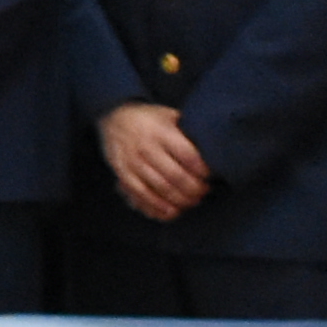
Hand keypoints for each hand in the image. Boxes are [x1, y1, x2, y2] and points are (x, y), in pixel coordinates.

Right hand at [96, 101, 213, 223]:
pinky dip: (158, 207)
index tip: (210, 175)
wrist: (114, 116)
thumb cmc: (149, 119)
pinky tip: (172, 211)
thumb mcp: (169, 115)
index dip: (203, 170)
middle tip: (203, 192)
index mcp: (160, 131)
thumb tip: (212, 150)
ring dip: (180, 200)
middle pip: (176, 176)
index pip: (188, 156)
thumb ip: (187, 131)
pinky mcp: (122, 174)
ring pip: (160, 189)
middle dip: (194, 189)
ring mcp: (132, 161)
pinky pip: (141, 195)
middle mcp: (145, 146)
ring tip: (192, 201)